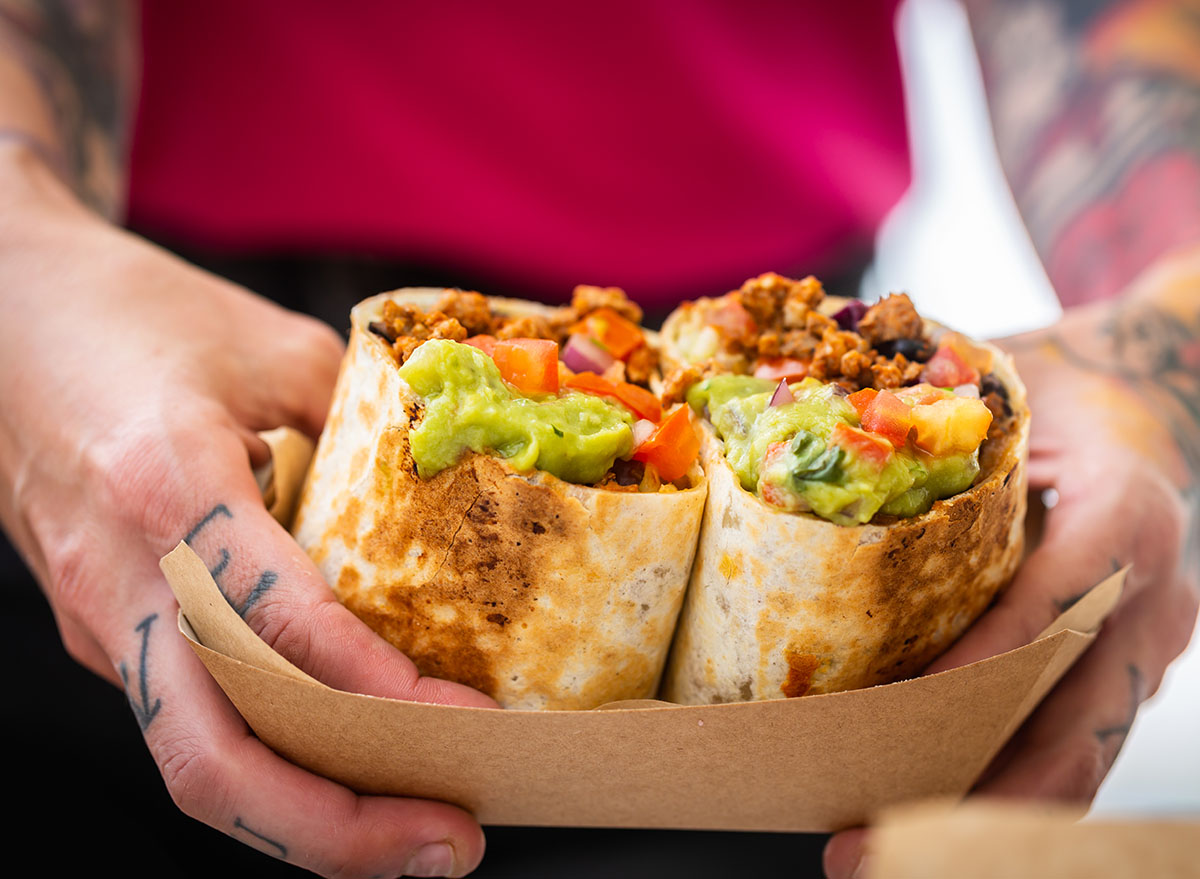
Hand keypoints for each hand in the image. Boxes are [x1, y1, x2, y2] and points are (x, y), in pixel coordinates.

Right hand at [0, 158, 496, 877]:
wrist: (7, 319)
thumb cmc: (137, 318)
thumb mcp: (272, 347)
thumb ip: (367, 423)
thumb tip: (464, 491)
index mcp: (165, 485)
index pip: (273, 622)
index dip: (372, 689)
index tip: (463, 720)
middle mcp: (122, 579)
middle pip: (211, 759)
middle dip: (337, 826)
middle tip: (453, 841)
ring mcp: (103, 619)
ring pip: (197, 762)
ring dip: (311, 816)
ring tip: (421, 830)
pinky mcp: (107, 631)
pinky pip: (193, 720)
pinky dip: (280, 761)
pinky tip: (357, 762)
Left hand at [824, 278, 1199, 878]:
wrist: (1158, 395)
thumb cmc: (1072, 385)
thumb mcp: (1014, 379)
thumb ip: (936, 412)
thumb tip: (806, 422)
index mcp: (1124, 516)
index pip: (1054, 605)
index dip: (985, 665)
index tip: (904, 713)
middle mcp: (1151, 598)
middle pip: (1072, 720)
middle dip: (970, 789)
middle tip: (862, 839)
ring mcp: (1148, 644)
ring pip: (1077, 755)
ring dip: (981, 813)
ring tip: (876, 847)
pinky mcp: (1127, 669)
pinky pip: (1074, 744)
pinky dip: (1005, 788)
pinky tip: (929, 818)